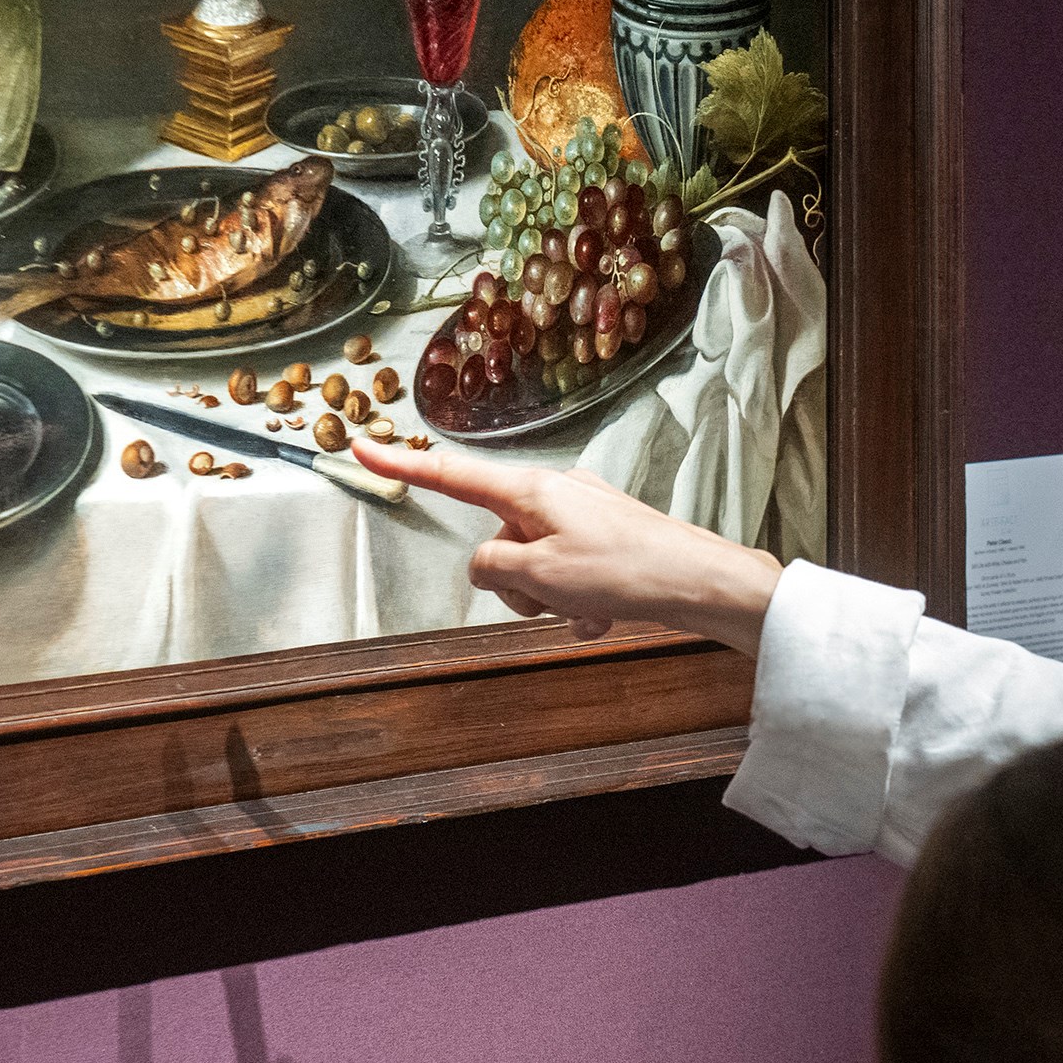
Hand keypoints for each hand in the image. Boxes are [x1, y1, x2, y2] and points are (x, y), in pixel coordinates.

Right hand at [350, 435, 783, 654]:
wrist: (702, 582)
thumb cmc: (626, 571)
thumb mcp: (539, 576)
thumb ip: (493, 567)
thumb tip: (487, 565)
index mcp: (530, 490)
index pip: (451, 475)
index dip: (403, 464)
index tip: (360, 444)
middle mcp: (554, 492)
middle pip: (498, 541)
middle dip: (515, 583)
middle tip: (553, 600)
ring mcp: (582, 514)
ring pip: (533, 566)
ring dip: (551, 599)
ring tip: (586, 610)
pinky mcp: (606, 537)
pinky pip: (568, 574)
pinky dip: (577, 601)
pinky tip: (602, 617)